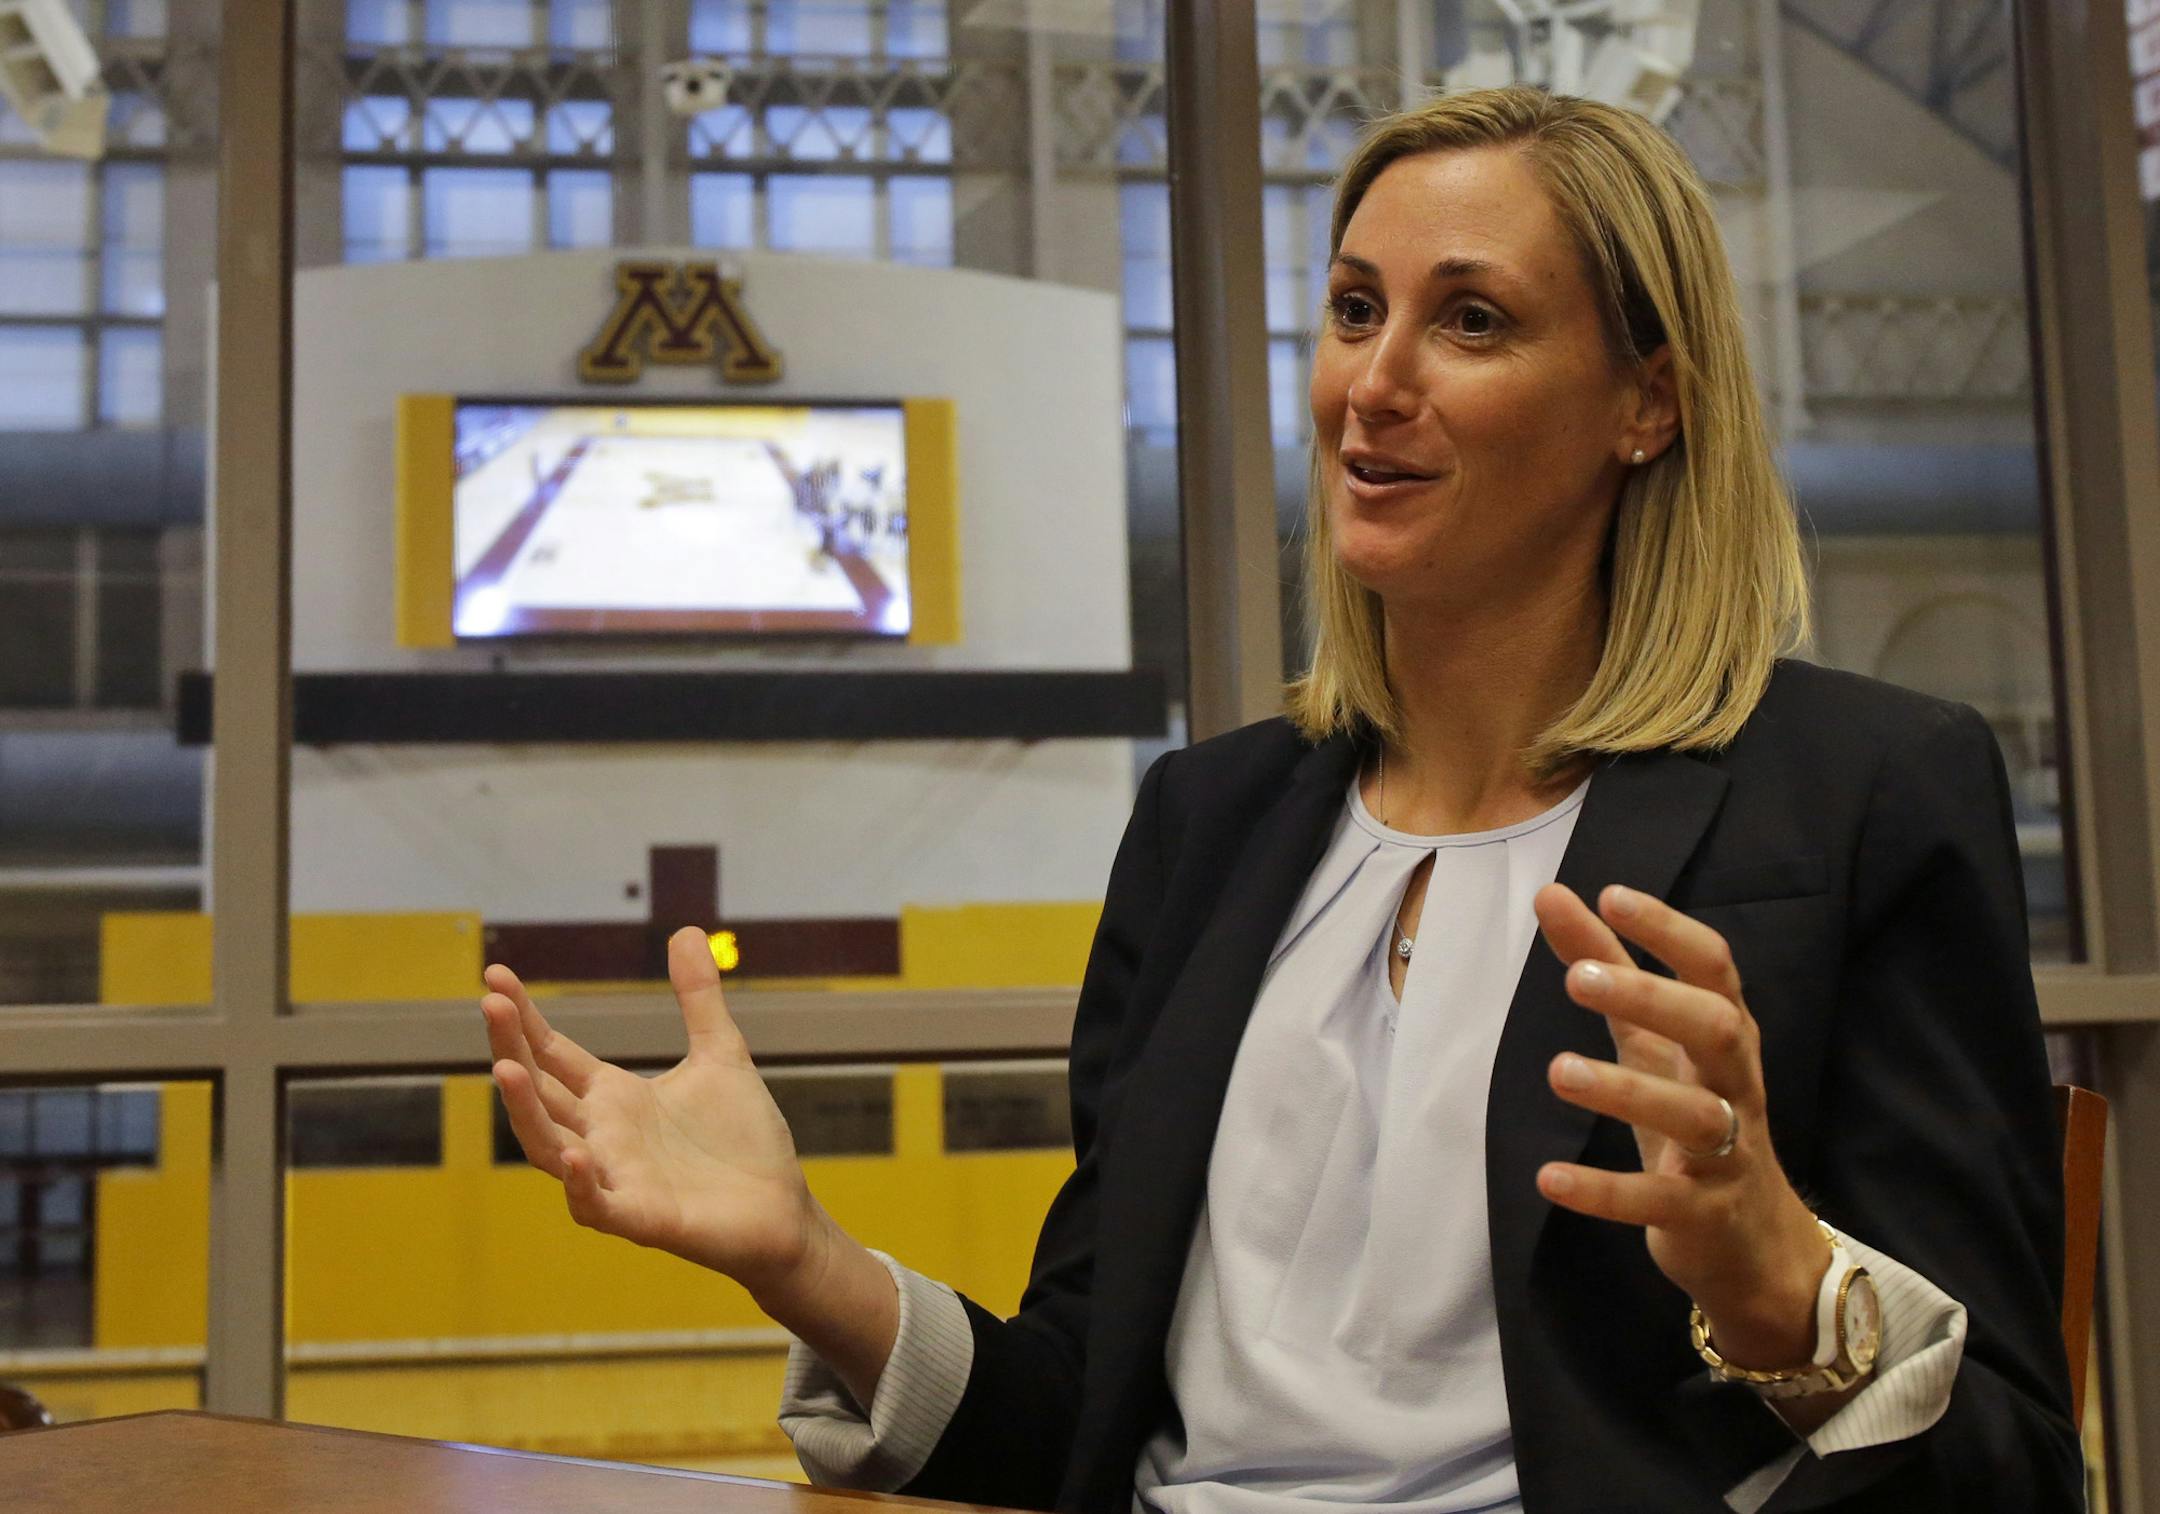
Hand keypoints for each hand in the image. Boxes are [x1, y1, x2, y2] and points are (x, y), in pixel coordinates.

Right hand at [482, 926, 826, 1302]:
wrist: (782, 1210)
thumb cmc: (743, 1140)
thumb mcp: (722, 1054)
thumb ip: (699, 998)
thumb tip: (687, 929)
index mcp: (615, 1098)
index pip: (553, 1054)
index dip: (523, 1018)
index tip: (495, 976)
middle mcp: (602, 1137)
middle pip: (539, 1093)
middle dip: (512, 1048)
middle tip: (490, 1003)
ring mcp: (616, 1178)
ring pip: (548, 1148)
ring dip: (525, 1111)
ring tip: (505, 1067)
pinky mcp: (643, 1218)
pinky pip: (596, 1206)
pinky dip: (580, 1183)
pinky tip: (574, 1153)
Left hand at [1531, 882, 1829, 1373]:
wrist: (1752, 1241)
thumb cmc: (1695, 1114)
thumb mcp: (1649, 1040)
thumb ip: (1604, 966)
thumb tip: (1553, 893)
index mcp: (1724, 1037)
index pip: (1713, 969)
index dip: (1669, 930)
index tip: (1612, 896)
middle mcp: (1736, 1086)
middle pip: (1718, 1030)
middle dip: (1655, 999)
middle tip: (1578, 979)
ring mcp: (1727, 1153)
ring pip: (1695, 1116)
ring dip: (1625, 1092)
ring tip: (1557, 1070)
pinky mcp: (1704, 1214)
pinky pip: (1658, 1201)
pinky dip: (1605, 1193)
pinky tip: (1550, 1180)